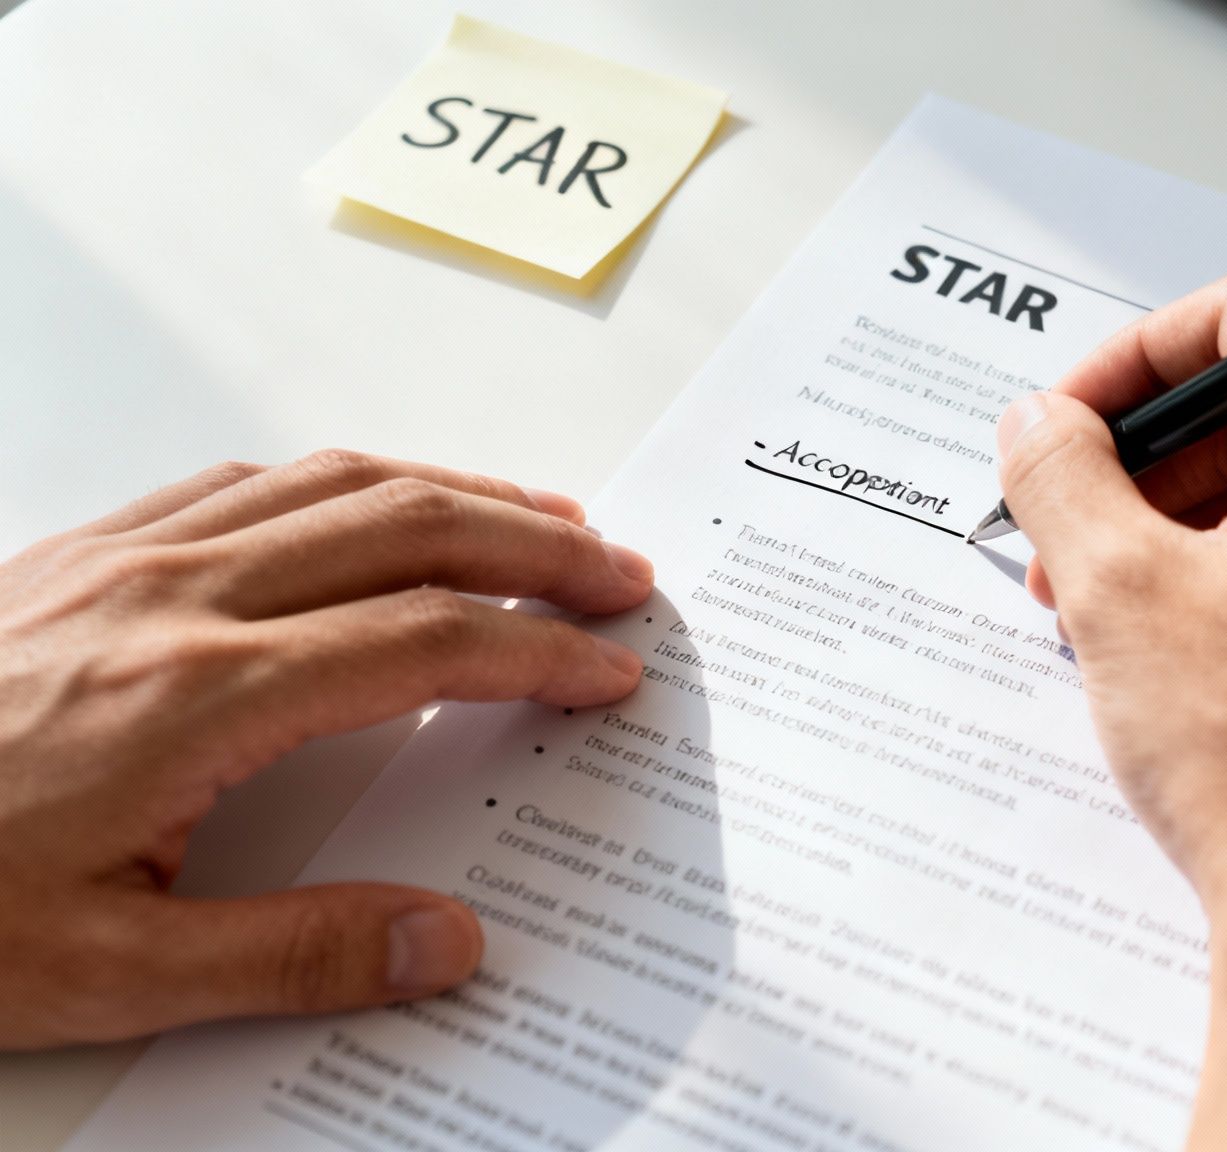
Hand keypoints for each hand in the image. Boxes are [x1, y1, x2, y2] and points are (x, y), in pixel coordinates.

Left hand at [0, 451, 650, 1048]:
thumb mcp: (108, 976)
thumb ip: (299, 955)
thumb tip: (452, 944)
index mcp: (195, 700)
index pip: (421, 643)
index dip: (536, 651)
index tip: (610, 670)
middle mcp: (171, 600)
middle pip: (401, 526)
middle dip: (532, 543)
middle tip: (618, 573)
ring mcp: (119, 560)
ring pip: (328, 481)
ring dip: (453, 490)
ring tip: (537, 519)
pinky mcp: (76, 552)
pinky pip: (241, 481)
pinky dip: (343, 480)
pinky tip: (371, 502)